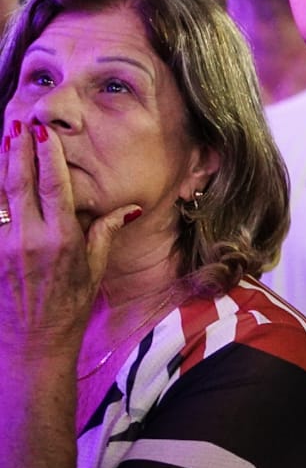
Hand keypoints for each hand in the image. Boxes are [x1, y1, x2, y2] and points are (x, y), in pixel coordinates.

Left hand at [0, 122, 135, 360]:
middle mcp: (31, 239)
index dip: (47, 155)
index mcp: (63, 239)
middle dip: (18, 151)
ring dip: (0, 166)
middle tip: (19, 125)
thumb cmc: (69, 306)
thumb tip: (130, 209)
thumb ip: (106, 232)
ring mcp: (4, 247)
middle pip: (20, 182)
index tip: (44, 133)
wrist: (34, 342)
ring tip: (3, 141)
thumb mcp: (95, 269)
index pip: (54, 185)